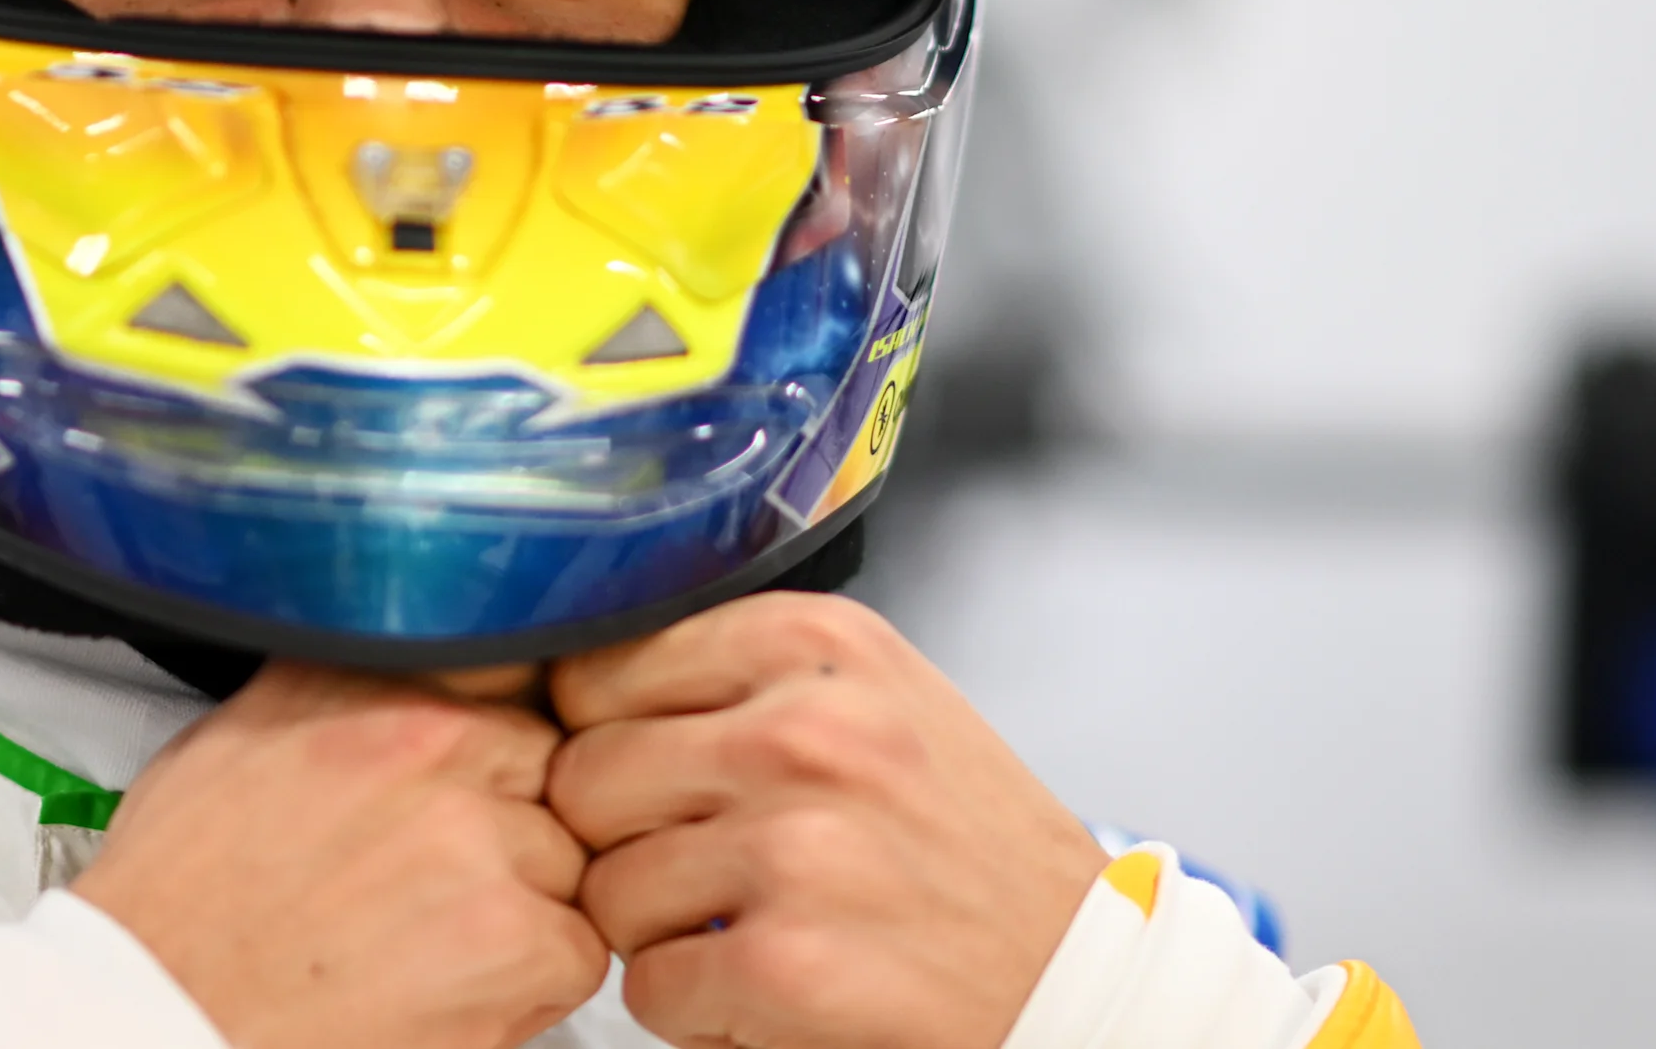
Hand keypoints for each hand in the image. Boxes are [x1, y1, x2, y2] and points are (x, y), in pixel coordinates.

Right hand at [72, 660, 608, 1048]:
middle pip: (551, 759)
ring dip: (526, 896)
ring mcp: (482, 842)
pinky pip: (579, 946)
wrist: (156, 1012)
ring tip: (434, 932)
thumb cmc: (180, 899)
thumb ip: (341, 689)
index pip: (511, 656)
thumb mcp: (239, 735)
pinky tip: (451, 982)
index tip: (489, 750)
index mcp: (374, 680)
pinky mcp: (512, 942)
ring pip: (572, 854)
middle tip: (445, 866)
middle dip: (516, 811)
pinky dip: (532, 977)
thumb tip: (399, 671)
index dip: (506, 715)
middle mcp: (435, 743)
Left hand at [548, 593, 1112, 1048]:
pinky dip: (699, 1010)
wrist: (1080, 980)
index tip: (660, 781)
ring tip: (758, 929)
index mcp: (815, 643)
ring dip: (661, 933)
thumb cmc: (967, 850)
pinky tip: (776, 991)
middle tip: (708, 871)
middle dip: (622, 841)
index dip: (609, 741)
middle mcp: (805, 728)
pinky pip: (651, 987)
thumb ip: (740, 684)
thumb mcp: (876, 704)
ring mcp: (795, 846)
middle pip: (582, 780)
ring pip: (605, 891)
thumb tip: (574, 690)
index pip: (598, 669)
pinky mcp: (789, 963)